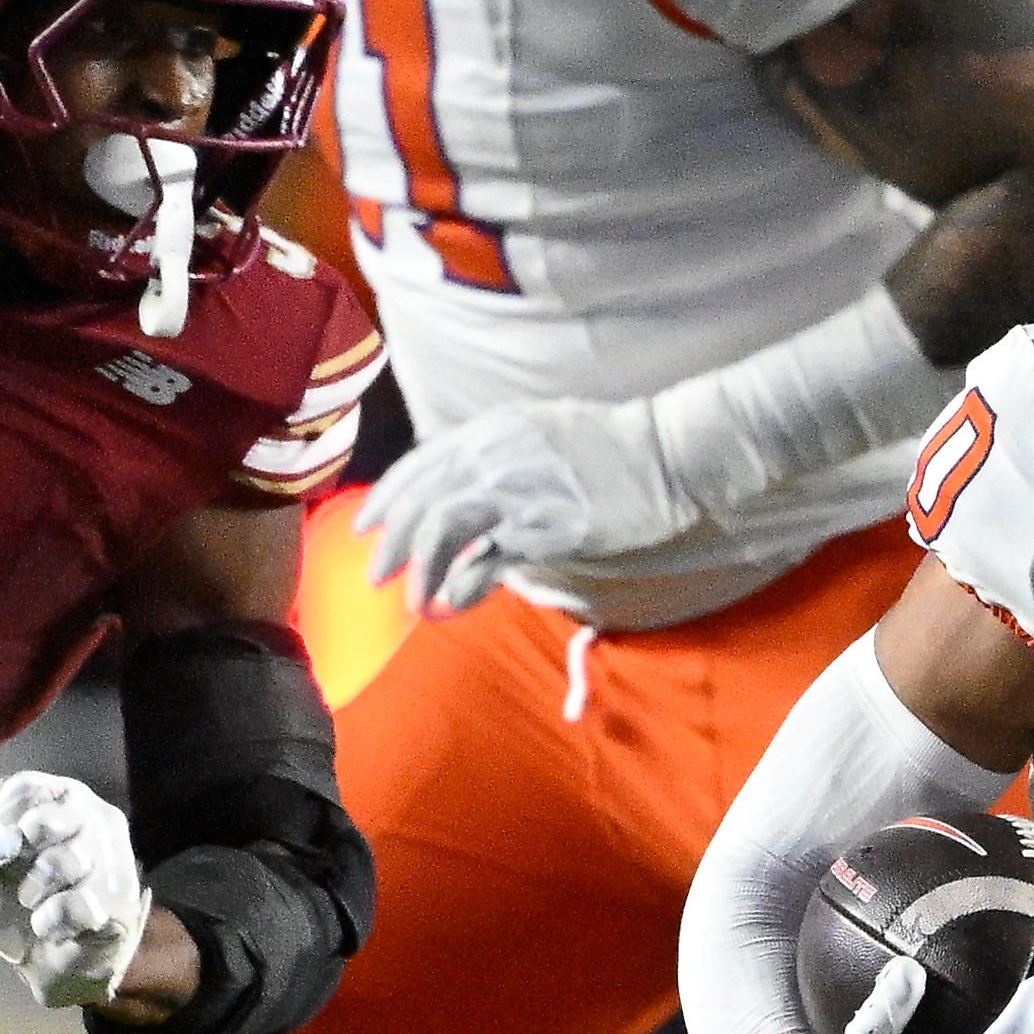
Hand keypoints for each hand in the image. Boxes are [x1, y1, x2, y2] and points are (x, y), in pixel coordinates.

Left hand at [0, 772, 149, 1009]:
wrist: (41, 959)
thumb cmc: (12, 899)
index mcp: (58, 799)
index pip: (28, 787)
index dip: (2, 821)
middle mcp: (94, 817)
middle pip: (49, 822)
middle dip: (23, 857)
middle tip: (18, 871)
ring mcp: (114, 858)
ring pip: (69, 861)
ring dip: (36, 891)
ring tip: (33, 904)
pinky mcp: (120, 902)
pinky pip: (79, 904)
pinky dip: (53, 922)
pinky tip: (53, 927)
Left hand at [357, 396, 696, 612]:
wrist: (666, 456)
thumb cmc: (613, 448)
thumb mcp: (541, 431)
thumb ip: (498, 453)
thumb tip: (468, 486)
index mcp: (491, 430)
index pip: (419, 464)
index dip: (387, 499)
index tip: (367, 528)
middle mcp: (494, 454)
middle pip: (420, 499)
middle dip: (391, 544)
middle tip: (376, 577)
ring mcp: (517, 490)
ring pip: (441, 528)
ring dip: (419, 569)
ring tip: (412, 601)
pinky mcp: (543, 527)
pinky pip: (486, 560)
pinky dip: (463, 586)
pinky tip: (452, 604)